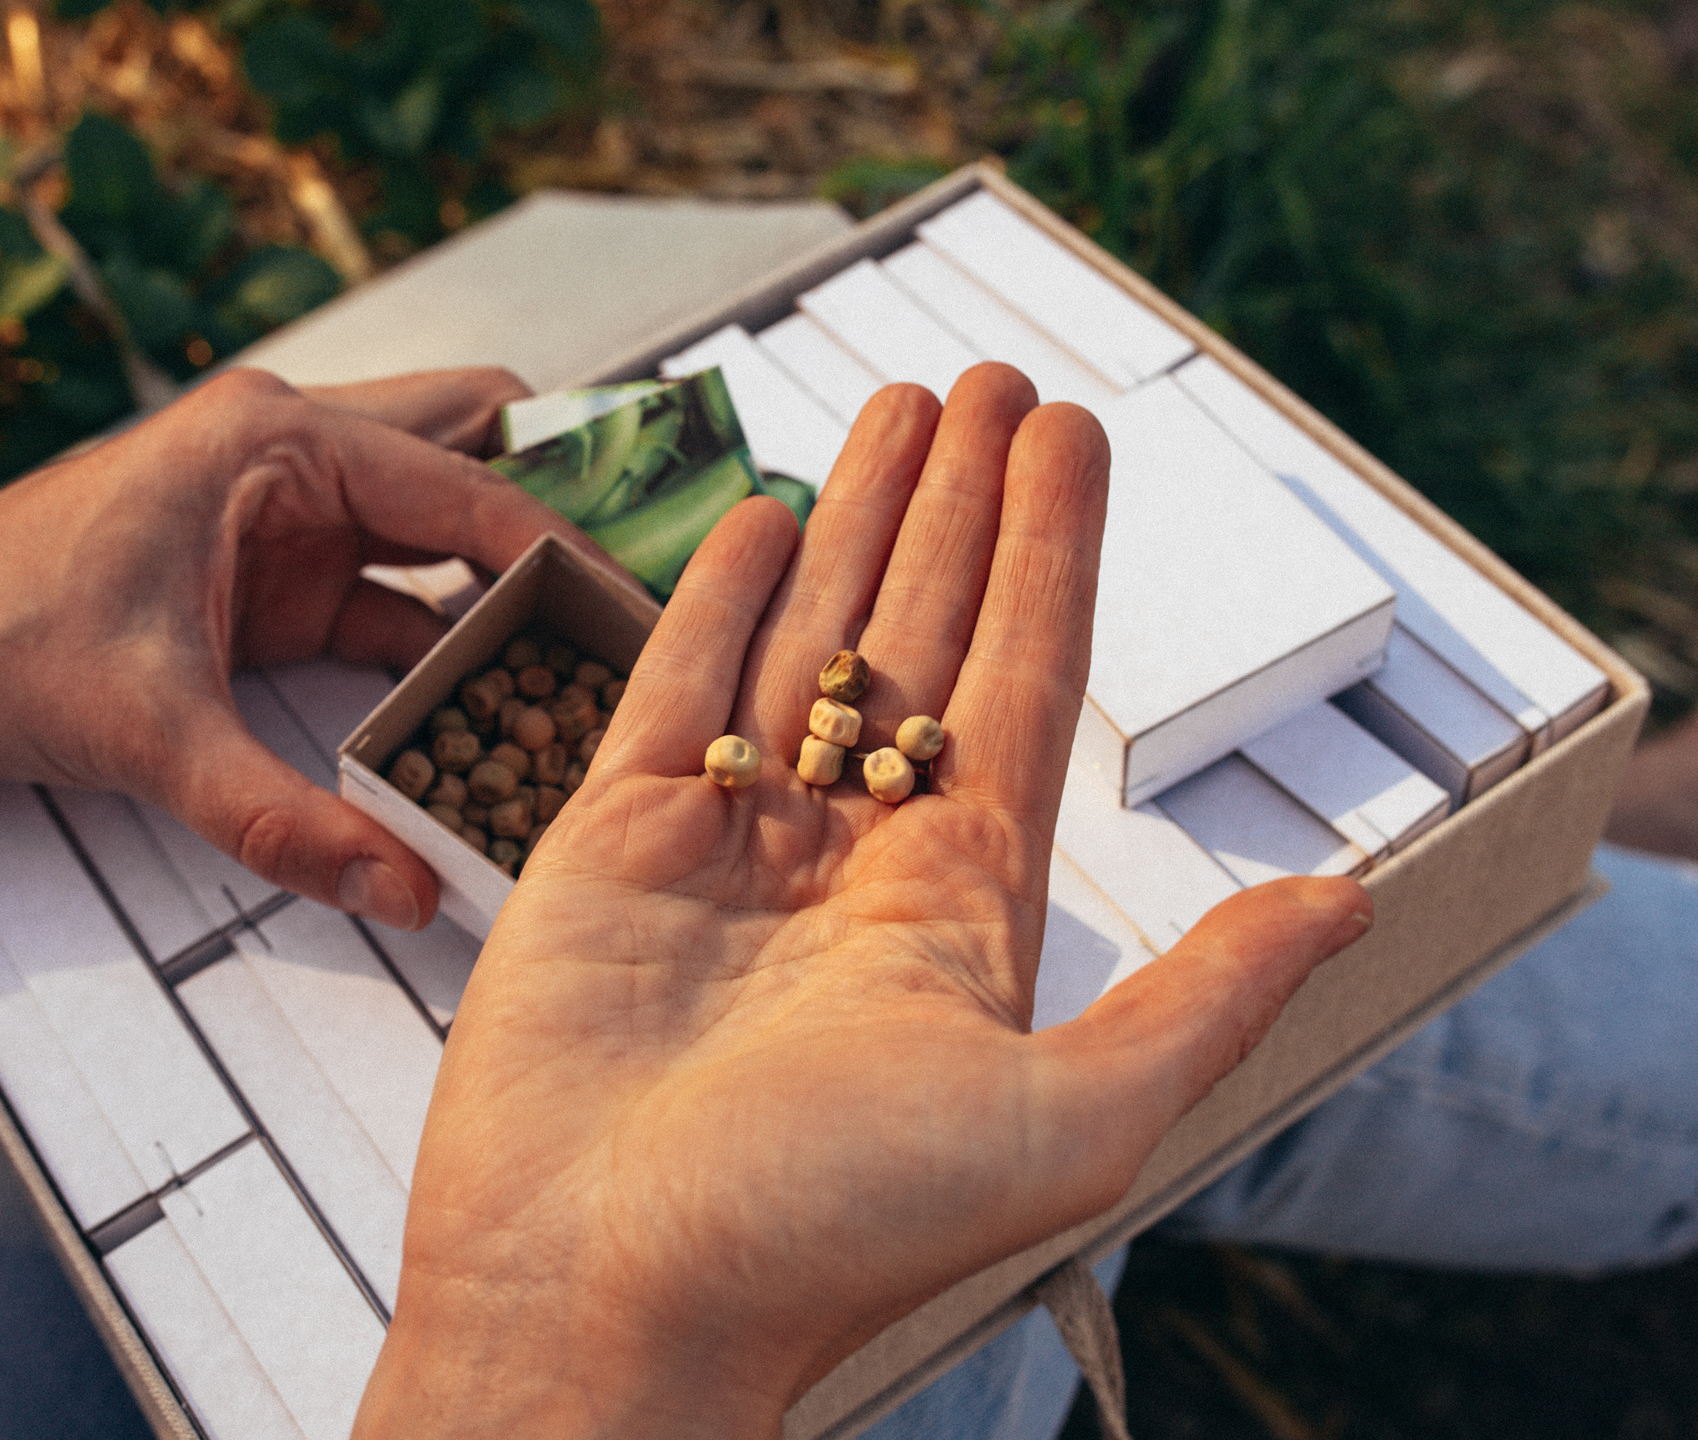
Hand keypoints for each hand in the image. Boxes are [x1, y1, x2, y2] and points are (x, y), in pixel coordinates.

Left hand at [0, 366, 596, 926]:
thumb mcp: (151, 735)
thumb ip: (283, 818)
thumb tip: (403, 889)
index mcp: (275, 442)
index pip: (466, 487)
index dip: (566, 550)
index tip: (644, 605)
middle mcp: (295, 449)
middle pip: (477, 433)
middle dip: (566, 491)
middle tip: (648, 566)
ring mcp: (291, 504)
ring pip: (447, 503)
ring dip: (516, 561)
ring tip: (604, 626)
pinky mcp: (281, 566)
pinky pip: (400, 587)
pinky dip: (454, 630)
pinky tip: (506, 689)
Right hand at [355, 365, 1370, 1436]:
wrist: (601, 1296)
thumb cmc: (825, 1234)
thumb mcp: (1063, 1121)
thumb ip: (1205, 997)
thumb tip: (1346, 906)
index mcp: (958, 908)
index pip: (1018, 684)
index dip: (1051, 553)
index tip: (1067, 435)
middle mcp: (849, 861)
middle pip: (918, 636)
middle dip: (958, 506)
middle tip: (985, 380)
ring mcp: (728, 843)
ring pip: (803, 640)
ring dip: (852, 518)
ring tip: (891, 404)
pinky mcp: (609, 844)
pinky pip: (671, 689)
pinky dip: (713, 597)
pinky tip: (758, 513)